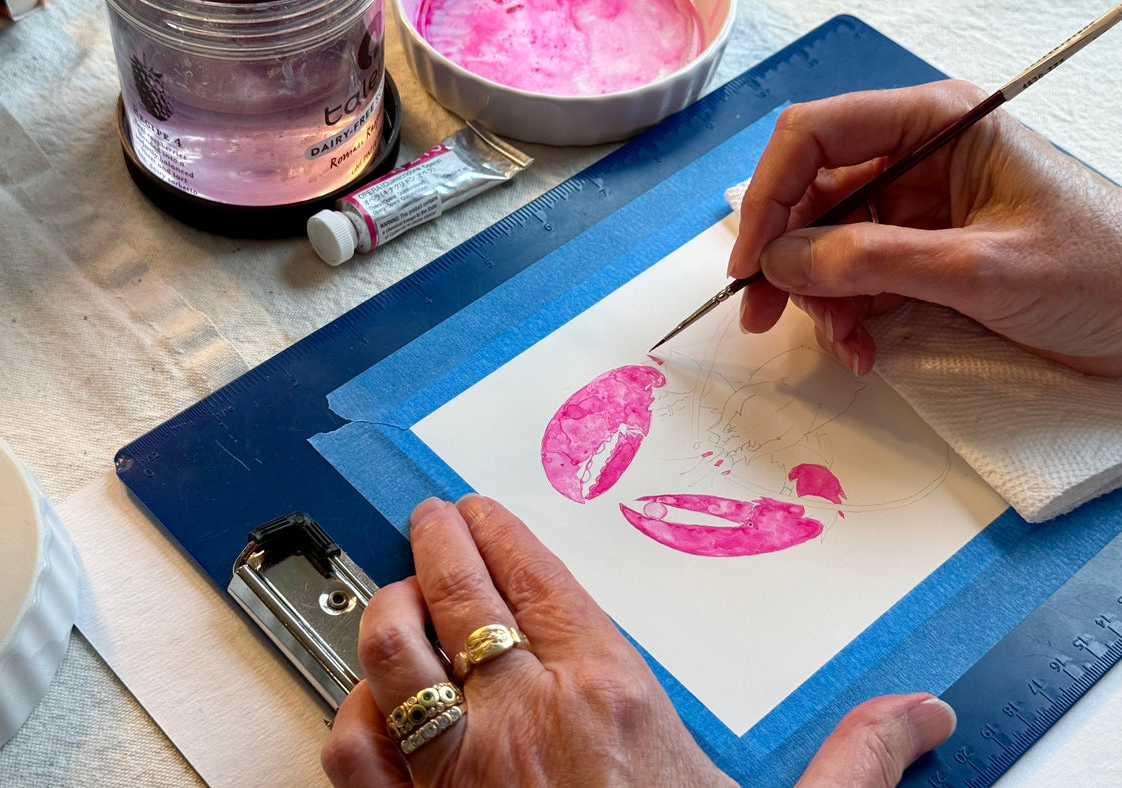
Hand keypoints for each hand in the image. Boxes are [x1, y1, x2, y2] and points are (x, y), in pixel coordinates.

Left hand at [321, 494, 955, 786]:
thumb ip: (855, 762)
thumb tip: (922, 718)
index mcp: (607, 701)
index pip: (535, 580)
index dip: (499, 530)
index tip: (483, 508)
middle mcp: (520, 722)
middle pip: (454, 595)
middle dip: (435, 541)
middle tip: (432, 518)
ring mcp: (456, 775)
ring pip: (389, 657)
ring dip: (386, 611)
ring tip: (397, 590)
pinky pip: (352, 753)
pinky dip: (348, 716)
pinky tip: (363, 704)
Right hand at [728, 80, 1121, 376]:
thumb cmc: (1103, 273)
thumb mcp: (982, 268)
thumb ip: (876, 261)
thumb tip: (783, 261)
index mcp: (939, 124)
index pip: (817, 135)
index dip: (770, 194)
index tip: (752, 260)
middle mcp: (919, 157)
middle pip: (811, 193)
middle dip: (787, 257)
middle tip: (765, 315)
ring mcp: (918, 207)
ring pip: (824, 242)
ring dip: (819, 297)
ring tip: (847, 343)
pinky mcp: (922, 252)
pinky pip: (854, 277)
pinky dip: (847, 314)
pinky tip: (865, 348)